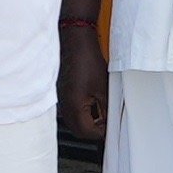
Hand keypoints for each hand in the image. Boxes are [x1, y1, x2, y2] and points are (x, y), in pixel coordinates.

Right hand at [58, 26, 107, 140]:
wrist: (75, 40)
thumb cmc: (86, 59)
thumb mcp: (103, 88)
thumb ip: (106, 109)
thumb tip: (110, 122)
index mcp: (74, 107)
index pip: (87, 132)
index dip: (101, 132)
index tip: (110, 128)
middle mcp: (64, 105)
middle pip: (78, 129)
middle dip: (92, 129)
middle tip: (106, 122)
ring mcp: (61, 98)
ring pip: (73, 120)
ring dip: (86, 120)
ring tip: (100, 110)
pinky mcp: (62, 91)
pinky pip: (70, 109)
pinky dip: (81, 110)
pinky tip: (91, 101)